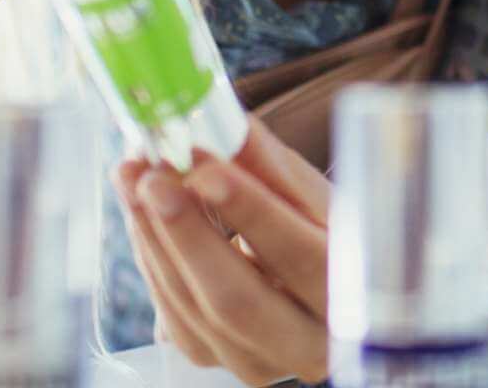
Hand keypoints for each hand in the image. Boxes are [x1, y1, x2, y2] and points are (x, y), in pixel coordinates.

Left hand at [115, 117, 330, 384]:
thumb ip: (269, 164)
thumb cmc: (325, 227)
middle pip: (237, 301)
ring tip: (133, 174)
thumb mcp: (313, 194)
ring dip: (154, 236)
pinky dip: (151, 256)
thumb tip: (223, 124)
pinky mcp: (212, 358)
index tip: (205, 165)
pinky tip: (140, 210)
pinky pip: (170, 315)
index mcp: (354, 300)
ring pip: (192, 310)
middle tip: (153, 177)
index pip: (302, 258)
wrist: (320, 279)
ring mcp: (256, 362)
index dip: (251, 211)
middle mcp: (309, 346)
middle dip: (187, 233)